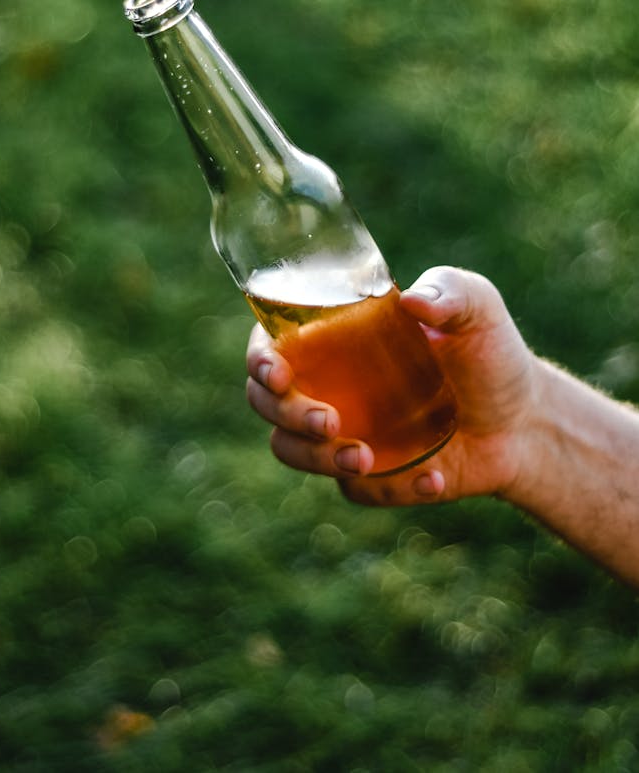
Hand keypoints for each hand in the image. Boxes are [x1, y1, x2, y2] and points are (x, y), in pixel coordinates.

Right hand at [245, 266, 540, 507]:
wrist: (525, 421)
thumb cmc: (490, 351)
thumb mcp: (477, 306)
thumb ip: (450, 292)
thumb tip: (413, 303)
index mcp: (335, 337)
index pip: (271, 342)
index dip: (259, 358)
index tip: (277, 373)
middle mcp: (327, 384)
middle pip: (266, 404)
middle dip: (286, 416)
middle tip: (329, 422)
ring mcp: (343, 433)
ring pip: (291, 452)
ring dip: (316, 459)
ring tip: (367, 459)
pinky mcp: (369, 478)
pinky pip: (356, 492)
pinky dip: (391, 489)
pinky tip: (435, 478)